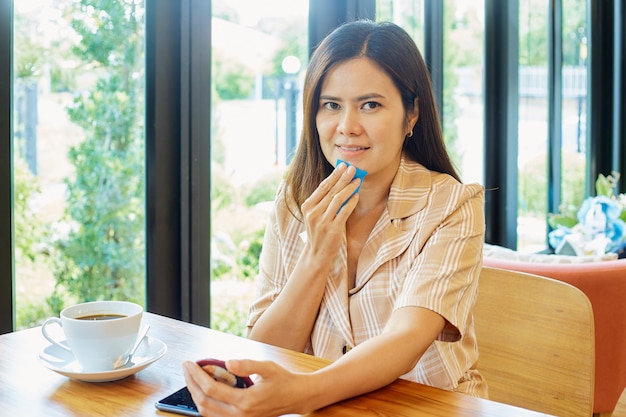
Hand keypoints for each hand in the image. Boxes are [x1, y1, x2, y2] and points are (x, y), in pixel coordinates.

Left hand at [183, 359, 307, 416]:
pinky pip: (214, 416)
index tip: (190, 363)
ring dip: (194, 395)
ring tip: (191, 378)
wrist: (296, 397)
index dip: (197, 375)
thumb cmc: (283, 380)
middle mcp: (240, 415)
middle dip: (191, 383)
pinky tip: (201, 391)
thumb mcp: (268, 367)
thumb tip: (228, 362)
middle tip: (186, 368)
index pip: (211, 389)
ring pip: (206, 412)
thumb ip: (247, 365)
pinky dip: (204, 404)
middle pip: (204, 402)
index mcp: (246, 401)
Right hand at [300, 163, 360, 259]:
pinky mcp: (333, 229)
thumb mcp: (314, 215)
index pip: (322, 187)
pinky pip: (344, 211)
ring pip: (338, 199)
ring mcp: (323, 221)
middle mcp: (313, 212)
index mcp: (307, 206)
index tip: (342, 166)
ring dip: (349, 188)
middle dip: (343, 178)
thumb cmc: (318, 232)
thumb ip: (323, 201)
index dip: (334, 175)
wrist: (316, 254)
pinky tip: (356, 196)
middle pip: (331, 190)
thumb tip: (338, 183)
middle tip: (353, 168)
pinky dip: (351, 202)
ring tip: (357, 181)